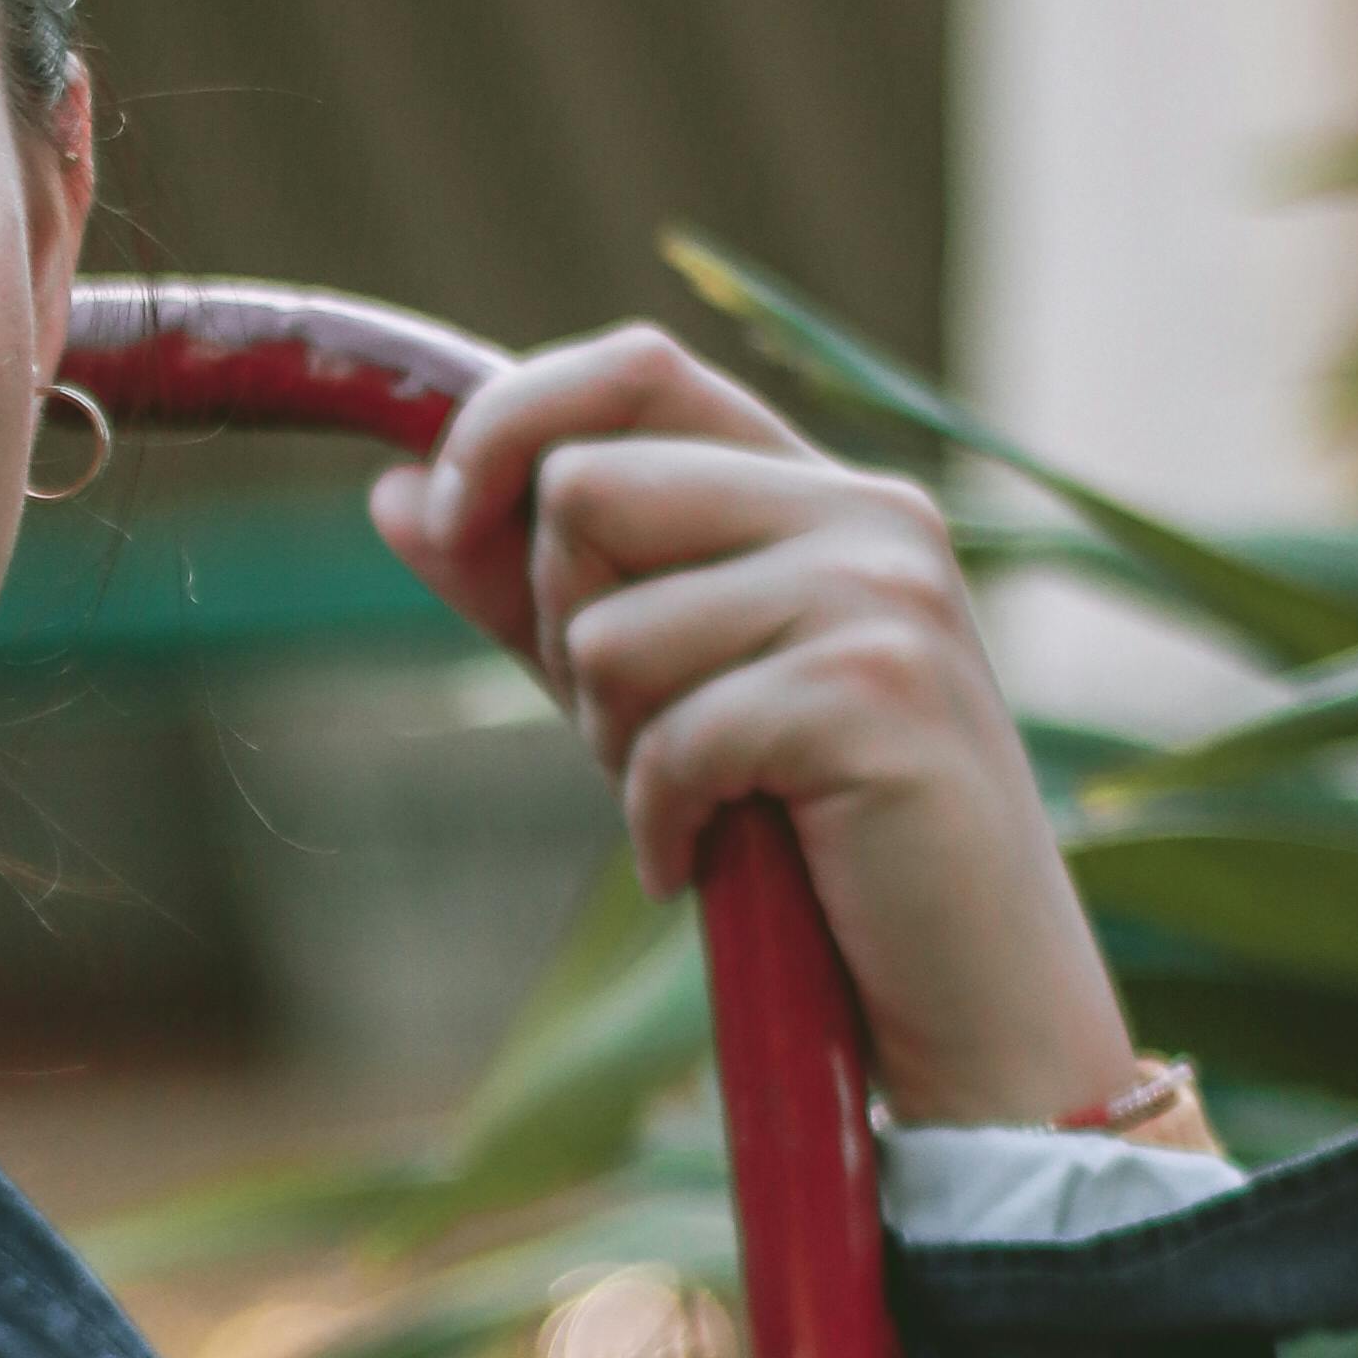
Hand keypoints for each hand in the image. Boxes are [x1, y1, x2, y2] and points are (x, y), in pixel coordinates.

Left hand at [369, 323, 1150, 1128]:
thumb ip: (530, 589)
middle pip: (584, 490)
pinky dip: (659, 825)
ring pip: (607, 627)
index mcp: (816, 490)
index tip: (440, 516)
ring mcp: (881, 593)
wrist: (965, 989)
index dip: (505, 422)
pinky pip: (669, 738)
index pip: (636, 368)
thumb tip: (391, 493)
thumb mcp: (647, 691)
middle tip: (645, 737)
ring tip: (703, 803)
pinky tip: (707, 862)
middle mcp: (864, 512)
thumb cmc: (804, 842)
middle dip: (561, 633)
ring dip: (616, 747)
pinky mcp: (877, 690)